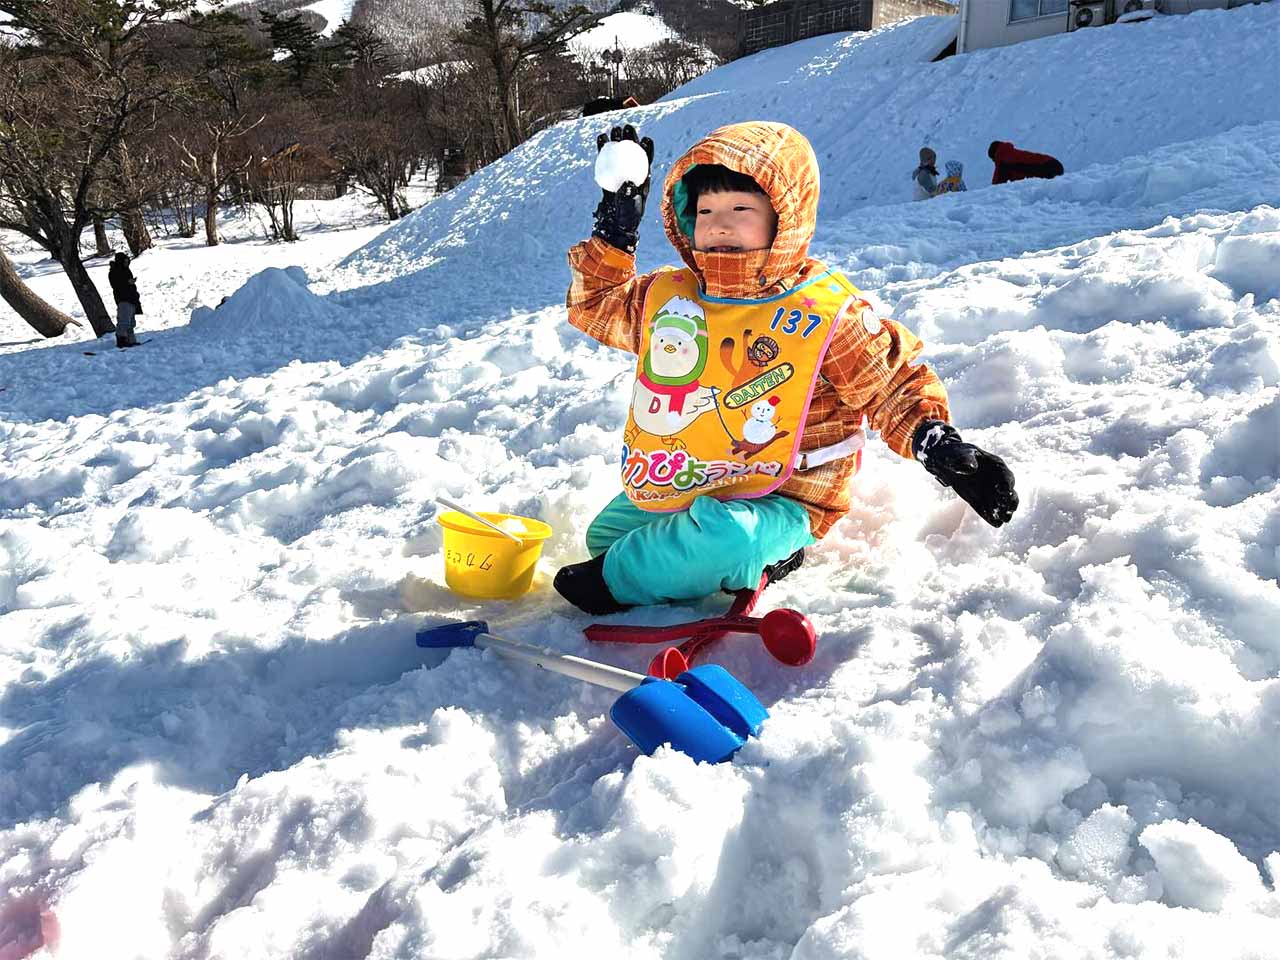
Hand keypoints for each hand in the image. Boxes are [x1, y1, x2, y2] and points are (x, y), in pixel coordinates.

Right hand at [591, 124, 653, 254]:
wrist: (613, 226)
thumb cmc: (626, 219)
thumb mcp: (630, 208)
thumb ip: (629, 196)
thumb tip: (628, 182)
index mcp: (642, 180)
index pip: (647, 161)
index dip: (647, 149)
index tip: (646, 139)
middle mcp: (632, 174)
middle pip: (632, 153)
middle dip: (631, 139)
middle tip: (626, 128)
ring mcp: (620, 174)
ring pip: (619, 154)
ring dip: (617, 141)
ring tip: (614, 129)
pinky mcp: (609, 176)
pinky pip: (606, 161)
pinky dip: (603, 150)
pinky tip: (601, 139)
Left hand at [912, 420, 1018, 527]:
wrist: (945, 463)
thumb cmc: (955, 454)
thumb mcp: (959, 454)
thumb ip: (965, 460)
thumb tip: (970, 468)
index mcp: (996, 466)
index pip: (1006, 476)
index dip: (1007, 484)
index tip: (1005, 491)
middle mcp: (996, 480)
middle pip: (1009, 492)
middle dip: (1010, 502)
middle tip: (1009, 511)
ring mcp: (989, 491)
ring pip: (1001, 504)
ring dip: (1003, 512)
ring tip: (1003, 520)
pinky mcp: (979, 501)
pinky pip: (987, 510)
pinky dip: (991, 517)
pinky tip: (995, 524)